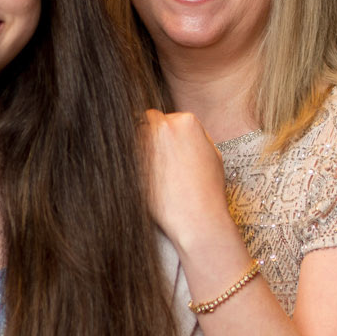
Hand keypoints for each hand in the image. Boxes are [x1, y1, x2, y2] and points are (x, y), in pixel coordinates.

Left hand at [139, 108, 229, 254]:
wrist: (197, 218)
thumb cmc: (208, 191)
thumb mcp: (212, 155)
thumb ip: (196, 138)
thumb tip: (180, 133)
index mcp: (186, 121)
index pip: (166, 117)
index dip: (163, 133)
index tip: (162, 147)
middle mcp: (163, 127)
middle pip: (147, 120)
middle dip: (149, 134)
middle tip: (153, 154)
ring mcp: (144, 142)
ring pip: (133, 134)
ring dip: (138, 146)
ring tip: (147, 167)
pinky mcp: (130, 160)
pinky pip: (123, 153)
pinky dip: (129, 161)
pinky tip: (139, 176)